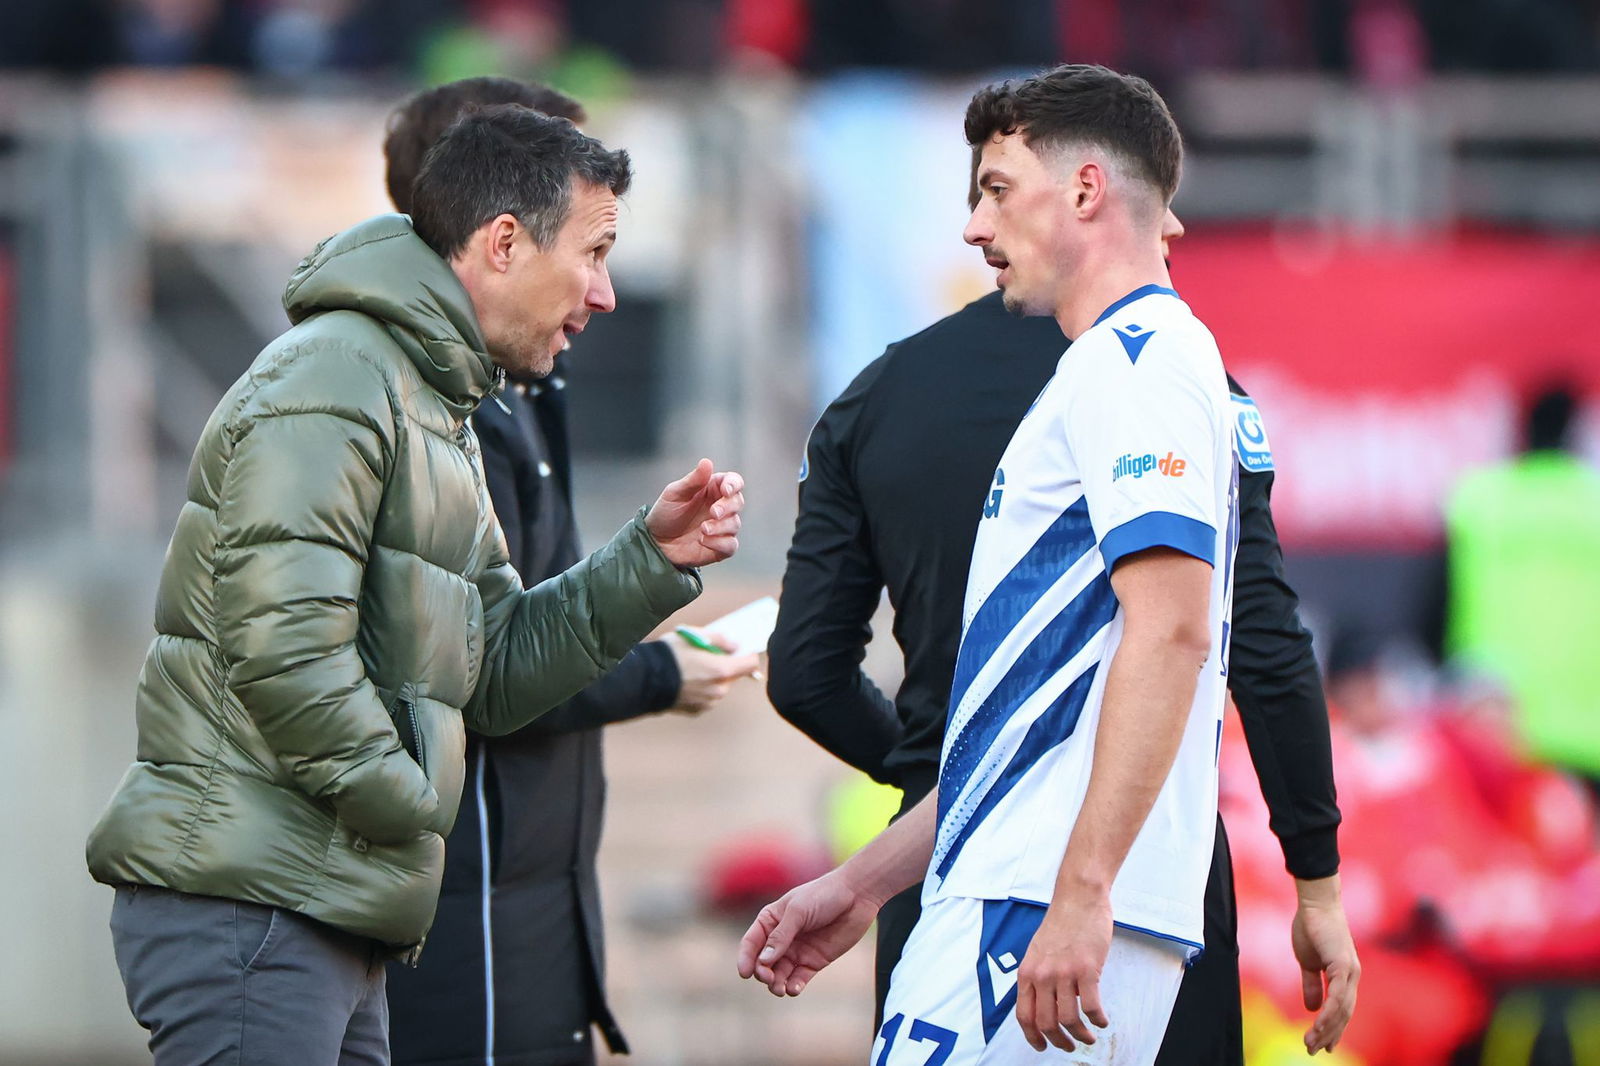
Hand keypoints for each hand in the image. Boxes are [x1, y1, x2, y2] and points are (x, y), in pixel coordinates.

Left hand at [645, 459, 744, 567]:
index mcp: (712, 489)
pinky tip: (703, 541)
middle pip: (738, 502)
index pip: (734, 481)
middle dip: (728, 507)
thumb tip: (707, 461)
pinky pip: (731, 545)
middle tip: (713, 512)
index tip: (726, 490)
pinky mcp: (720, 546)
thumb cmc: (665, 513)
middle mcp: (721, 506)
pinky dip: (720, 543)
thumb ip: (692, 480)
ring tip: (703, 530)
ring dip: (720, 527)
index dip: (734, 484)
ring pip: (735, 524)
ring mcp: (722, 527)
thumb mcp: (674, 494)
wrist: (656, 542)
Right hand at [664, 631, 761, 714]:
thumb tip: (734, 645)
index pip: (750, 664)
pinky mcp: (697, 711)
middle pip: (733, 676)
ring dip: (711, 679)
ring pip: (719, 687)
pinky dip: (700, 690)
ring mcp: (708, 703)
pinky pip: (706, 698)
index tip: (738, 651)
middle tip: (705, 657)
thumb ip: (719, 639)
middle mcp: (719, 689)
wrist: (643, 680)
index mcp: (722, 670)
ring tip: (689, 670)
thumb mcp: (693, 635)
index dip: (746, 655)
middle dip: (724, 666)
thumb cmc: (668, 655)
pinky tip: (683, 682)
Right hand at [736, 870, 879, 996]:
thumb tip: (763, 961)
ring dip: (776, 984)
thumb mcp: (798, 911)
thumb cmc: (824, 895)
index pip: (752, 942)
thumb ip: (781, 936)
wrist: (857, 896)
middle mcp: (781, 938)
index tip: (745, 973)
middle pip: (763, 962)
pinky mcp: (814, 962)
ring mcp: (797, 951)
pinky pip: (798, 979)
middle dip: (763, 973)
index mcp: (771, 920)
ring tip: (780, 989)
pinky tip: (794, 989)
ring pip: (779, 974)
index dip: (746, 958)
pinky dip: (793, 987)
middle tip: (770, 978)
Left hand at [1015, 891, 1112, 1052]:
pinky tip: (1102, 1020)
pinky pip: (1091, 1007)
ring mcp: (1064, 973)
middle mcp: (1042, 975)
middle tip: (1069, 1046)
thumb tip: (1046, 1005)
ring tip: (1088, 1037)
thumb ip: (1038, 977)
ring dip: (1081, 1035)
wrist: (1077, 898)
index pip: (1024, 1015)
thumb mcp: (1037, 952)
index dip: (1032, 1036)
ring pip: (1069, 1020)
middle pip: (1046, 1023)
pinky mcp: (1086, 969)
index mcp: (1027, 972)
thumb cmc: (1061, 923)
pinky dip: (1098, 1020)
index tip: (1042, 1046)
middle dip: (1059, 1041)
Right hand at [1291, 875, 1359, 1054]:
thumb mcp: (1307, 961)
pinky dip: (1328, 1011)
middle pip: (1344, 1014)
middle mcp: (1352, 976)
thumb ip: (1311, 984)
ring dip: (1327, 1028)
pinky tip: (1317, 1023)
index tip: (1324, 1046)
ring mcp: (1349, 971)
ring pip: (1342, 1009)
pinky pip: (1337, 995)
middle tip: (1313, 1051)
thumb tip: (1310, 1007)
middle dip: (1329, 1034)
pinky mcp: (1342, 964)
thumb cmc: (1311, 927)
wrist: (1314, 903)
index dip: (1334, 1028)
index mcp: (1345, 975)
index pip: (1342, 1009)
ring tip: (1311, 1042)